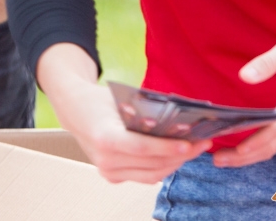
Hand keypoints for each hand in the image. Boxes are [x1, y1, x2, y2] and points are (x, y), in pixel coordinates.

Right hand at [39, 45, 210, 182]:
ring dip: (176, 163)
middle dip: (181, 155)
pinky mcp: (112, 176)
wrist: (73, 110)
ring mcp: (108, 171)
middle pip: (152, 163)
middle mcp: (105, 160)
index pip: (142, 148)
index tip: (190, 144)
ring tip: (194, 149)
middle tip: (202, 142)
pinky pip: (145, 176)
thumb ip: (146, 111)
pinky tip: (176, 156)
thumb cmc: (98, 100)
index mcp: (104, 137)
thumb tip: (179, 118)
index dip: (167, 148)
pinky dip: (163, 167)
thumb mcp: (120, 99)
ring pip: (153, 174)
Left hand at [212, 31, 275, 166]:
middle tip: (217, 160)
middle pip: (272, 144)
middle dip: (245, 156)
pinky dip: (256, 148)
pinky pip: (274, 140)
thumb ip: (266, 63)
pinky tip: (238, 150)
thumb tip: (244, 76)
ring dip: (249, 156)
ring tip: (222, 159)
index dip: (258, 141)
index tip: (239, 150)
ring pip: (273, 146)